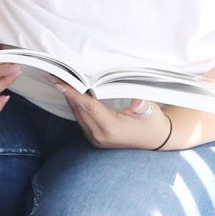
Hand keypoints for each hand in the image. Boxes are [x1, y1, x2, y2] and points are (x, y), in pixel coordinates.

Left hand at [56, 86, 171, 149]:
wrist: (157, 140)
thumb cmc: (154, 123)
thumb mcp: (151, 112)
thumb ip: (141, 106)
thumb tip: (138, 101)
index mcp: (111, 128)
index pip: (86, 106)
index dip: (72, 92)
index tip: (58, 81)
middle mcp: (99, 135)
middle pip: (78, 109)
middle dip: (67, 92)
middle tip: (57, 75)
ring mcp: (96, 139)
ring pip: (78, 115)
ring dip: (70, 99)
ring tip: (62, 82)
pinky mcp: (95, 139)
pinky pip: (81, 120)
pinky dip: (77, 106)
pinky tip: (74, 95)